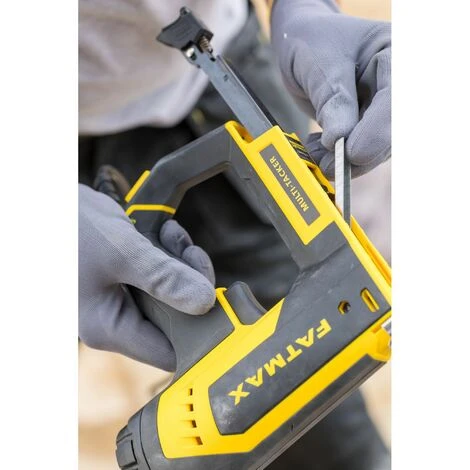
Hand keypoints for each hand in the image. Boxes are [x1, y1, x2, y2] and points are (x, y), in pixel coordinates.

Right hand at [79, 184, 215, 369]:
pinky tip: (164, 232)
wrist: (46, 205)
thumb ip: (165, 278)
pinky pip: (159, 273)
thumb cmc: (71, 230)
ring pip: (170, 292)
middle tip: (192, 255)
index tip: (218, 303)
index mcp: (112, 327)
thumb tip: (205, 302)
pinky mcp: (126, 277)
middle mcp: (117, 318)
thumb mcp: (124, 253)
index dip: (200, 333)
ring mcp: (121, 297)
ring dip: (180, 264)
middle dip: (191, 285)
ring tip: (172, 236)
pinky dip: (169, 254)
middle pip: (176, 317)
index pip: (169, 351)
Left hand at [271, 0, 390, 177]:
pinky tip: (317, 148)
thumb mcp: (319, 64)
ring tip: (313, 150)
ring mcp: (384, 110)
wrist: (304, 44)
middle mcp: (396, 87)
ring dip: (343, 160)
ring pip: (376, 150)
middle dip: (357, 154)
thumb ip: (332, 100)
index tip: (350, 152)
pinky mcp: (369, 128)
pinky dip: (337, 158)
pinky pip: (360, 153)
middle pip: (391, 134)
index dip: (376, 133)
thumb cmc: (314, 43)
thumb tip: (340, 141)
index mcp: (394, 57)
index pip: (395, 103)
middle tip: (326, 163)